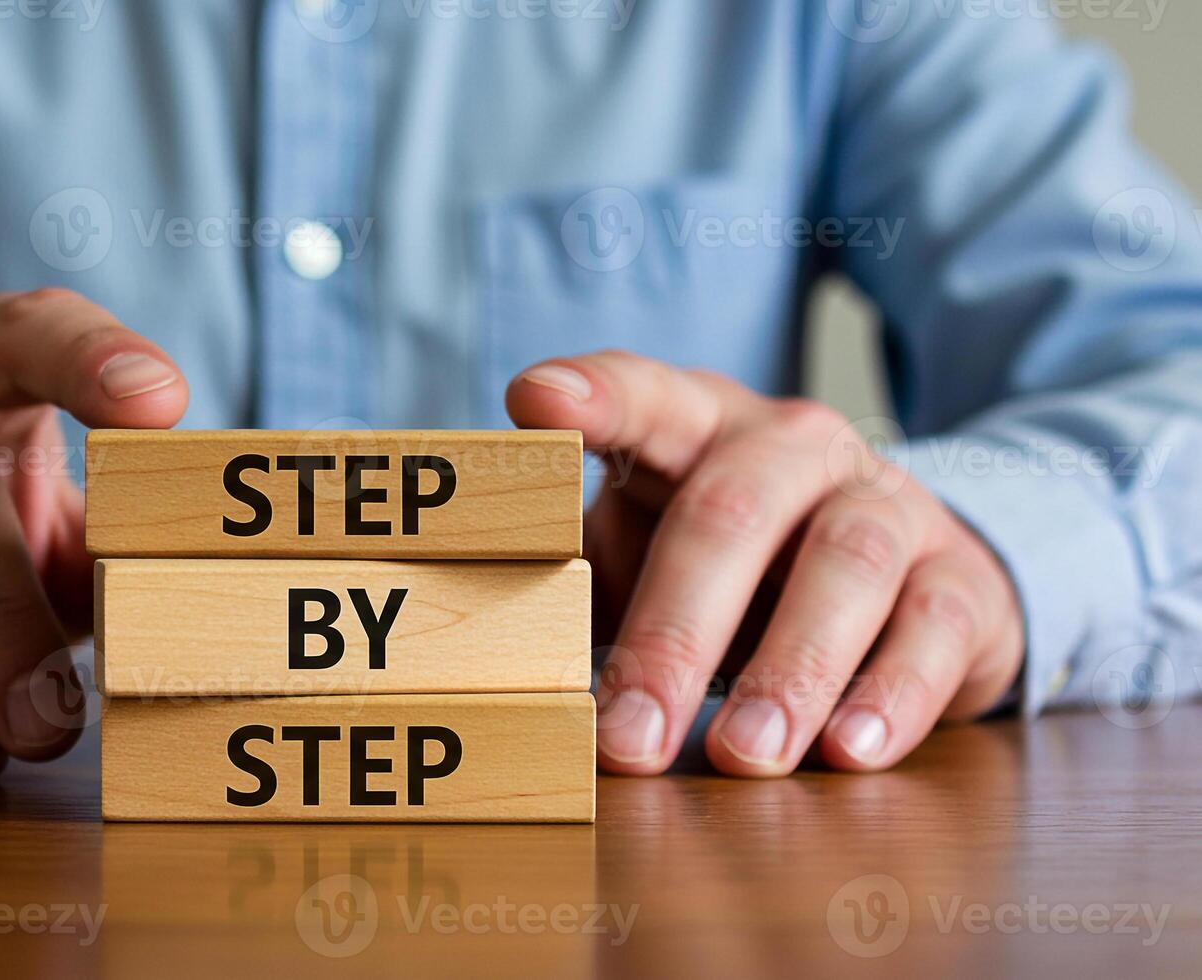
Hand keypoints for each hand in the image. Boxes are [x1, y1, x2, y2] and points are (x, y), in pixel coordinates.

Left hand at [507, 351, 1023, 775]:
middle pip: (729, 514)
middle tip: (626, 734)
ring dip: (787, 669)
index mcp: (701, 429)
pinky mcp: (959, 580)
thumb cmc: (740, 567)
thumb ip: (578, 573)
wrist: (907, 575)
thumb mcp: (651, 550)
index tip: (535, 402)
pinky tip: (850, 751)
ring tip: (741, 756)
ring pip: (842, 567)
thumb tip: (487, 650)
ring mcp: (887, 505)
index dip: (592, 394)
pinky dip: (891, 693)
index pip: (643, 394)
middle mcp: (796, 449)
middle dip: (672, 632)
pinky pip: (934, 628)